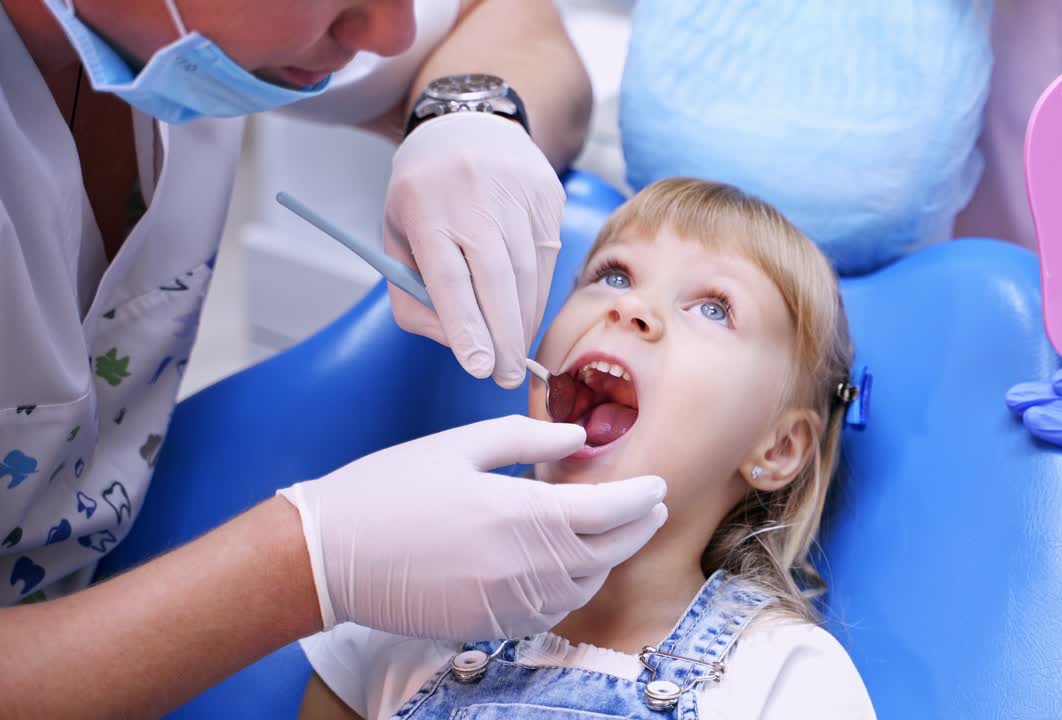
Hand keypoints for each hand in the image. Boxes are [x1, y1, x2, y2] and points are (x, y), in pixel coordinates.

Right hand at [278, 416, 667, 638]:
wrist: (327, 554)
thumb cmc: (388, 490)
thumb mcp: (459, 445)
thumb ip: (527, 439)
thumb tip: (578, 437)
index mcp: (519, 514)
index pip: (607, 511)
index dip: (640, 498)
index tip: (657, 485)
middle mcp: (522, 566)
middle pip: (606, 552)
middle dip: (637, 528)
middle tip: (652, 508)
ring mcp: (506, 602)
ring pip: (584, 586)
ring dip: (608, 560)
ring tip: (615, 534)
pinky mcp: (488, 624)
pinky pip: (550, 611)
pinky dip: (573, 589)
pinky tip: (571, 569)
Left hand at [384, 112, 564, 387]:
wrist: (471, 126)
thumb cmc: (425, 195)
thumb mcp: (397, 237)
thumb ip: (413, 294)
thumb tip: (456, 342)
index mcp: (426, 206)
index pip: (449, 276)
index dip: (466, 325)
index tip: (479, 367)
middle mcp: (475, 197)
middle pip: (498, 279)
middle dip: (505, 337)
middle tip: (506, 377)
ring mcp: (518, 194)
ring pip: (529, 274)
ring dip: (523, 322)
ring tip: (514, 354)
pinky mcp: (548, 197)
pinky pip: (548, 260)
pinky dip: (537, 295)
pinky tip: (524, 313)